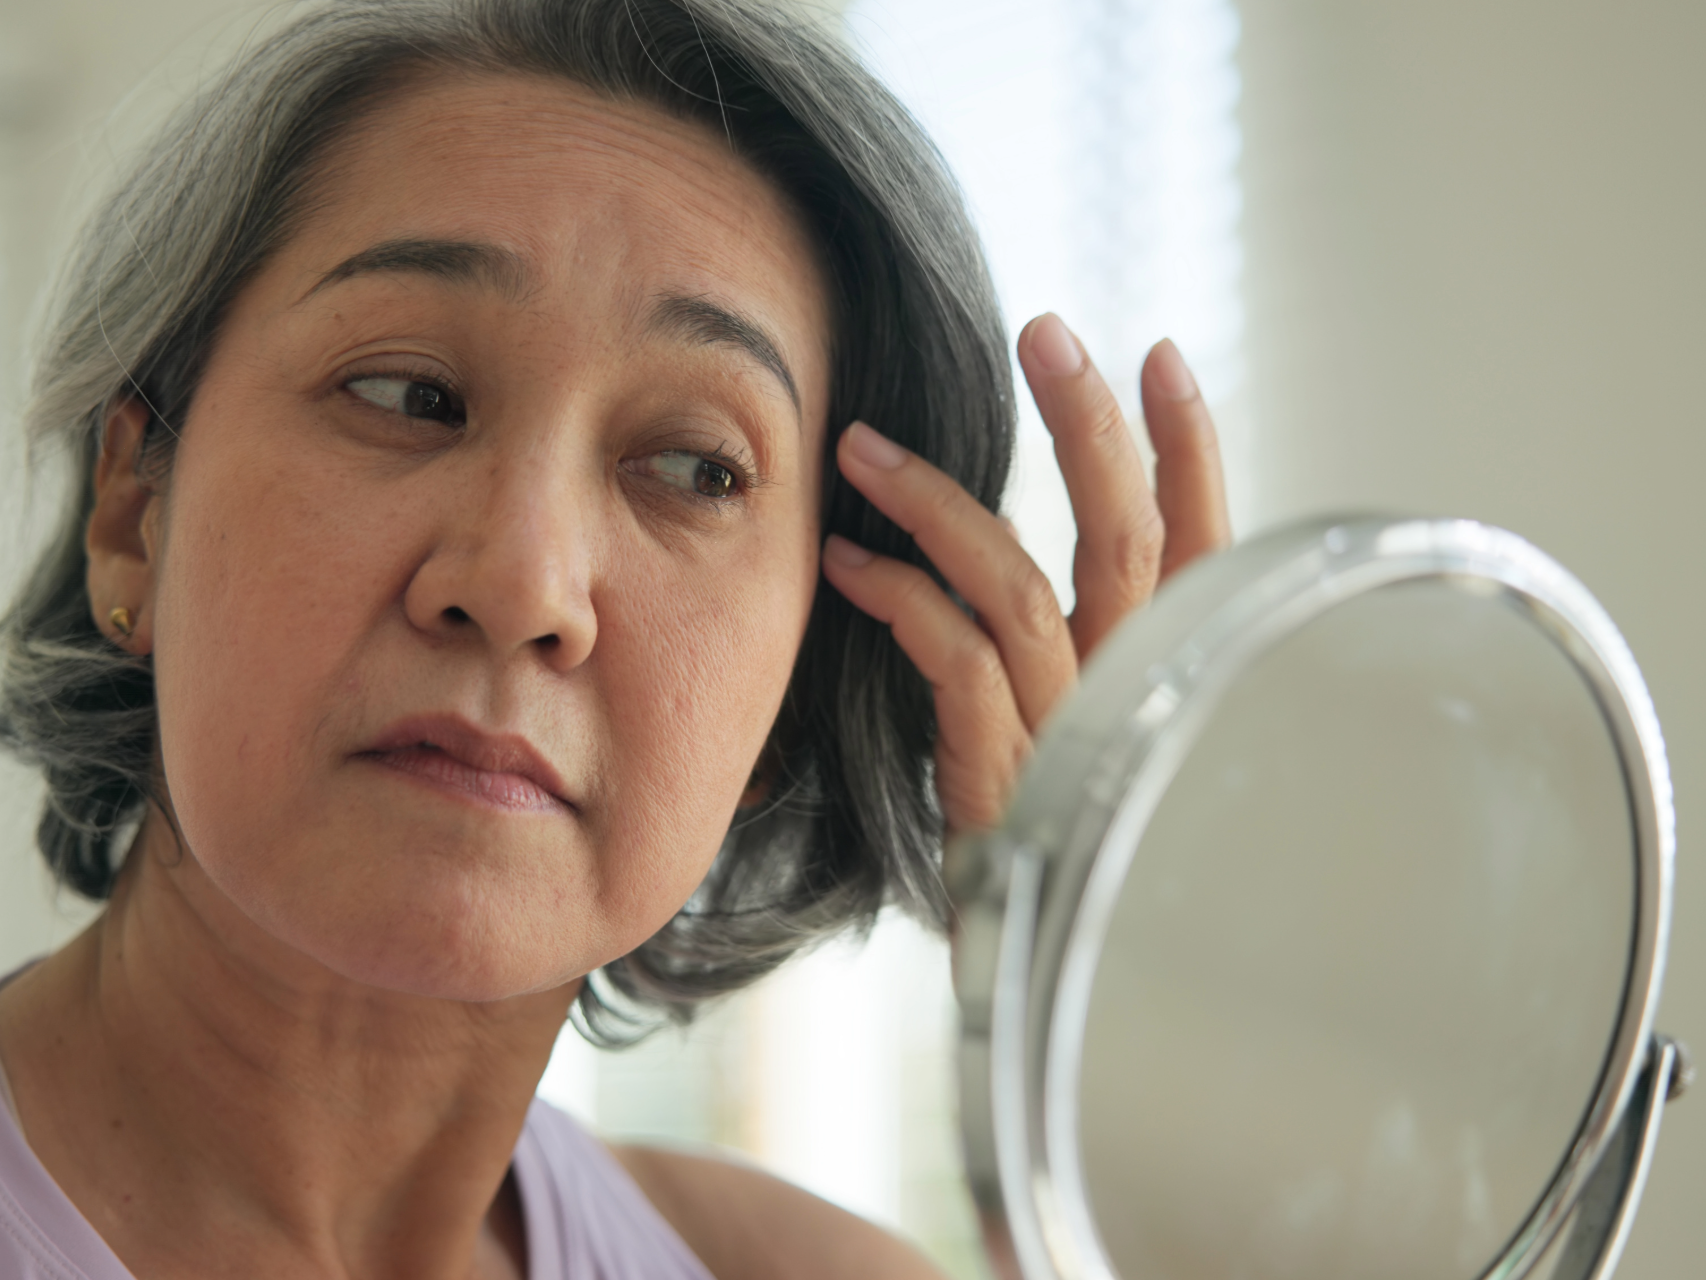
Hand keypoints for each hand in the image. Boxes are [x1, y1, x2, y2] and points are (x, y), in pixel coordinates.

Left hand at [821, 314, 1230, 833]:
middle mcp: (1138, 693)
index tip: (1157, 355)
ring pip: (1017, 581)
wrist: (1053, 985)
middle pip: (1125, 538)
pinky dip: (898, 595)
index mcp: (1172, 678)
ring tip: (863, 447)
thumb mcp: (1083, 740)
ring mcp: (1075, 732)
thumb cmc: (1062, 850)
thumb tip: (1005, 560)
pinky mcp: (1007, 773)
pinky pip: (955, 655)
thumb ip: (1076, 660)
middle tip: (1043, 332)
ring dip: (934, 500)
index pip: (1204, 545)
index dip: (1187, 447)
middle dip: (1087, 425)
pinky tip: (847, 561)